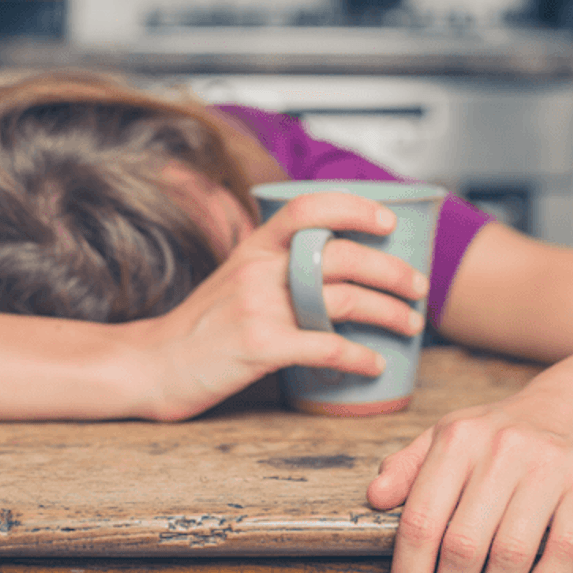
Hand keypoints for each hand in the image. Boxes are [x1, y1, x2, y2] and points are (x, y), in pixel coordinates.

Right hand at [137, 191, 428, 420]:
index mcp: (254, 246)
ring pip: (343, 299)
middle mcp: (258, 269)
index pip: (309, 208)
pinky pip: (326, 347)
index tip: (389, 223)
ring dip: (389, 313)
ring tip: (411, 325)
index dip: (354, 208)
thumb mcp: (234, 278)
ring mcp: (258, 307)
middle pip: (342, 256)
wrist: (153, 364)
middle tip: (419, 288)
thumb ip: (277, 265)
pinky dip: (360, 357)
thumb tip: (336, 262)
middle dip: (393, 272)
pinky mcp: (259, 347)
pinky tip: (375, 365)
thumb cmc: (201, 326)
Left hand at [367, 389, 572, 572]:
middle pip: (463, 544)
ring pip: (512, 553)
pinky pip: (563, 550)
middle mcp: (501, 448)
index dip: (409, 568)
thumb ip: (408, 466)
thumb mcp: (448, 433)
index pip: (422, 518)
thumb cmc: (501, 430)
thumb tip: (375, 497)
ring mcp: (548, 465)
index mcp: (458, 438)